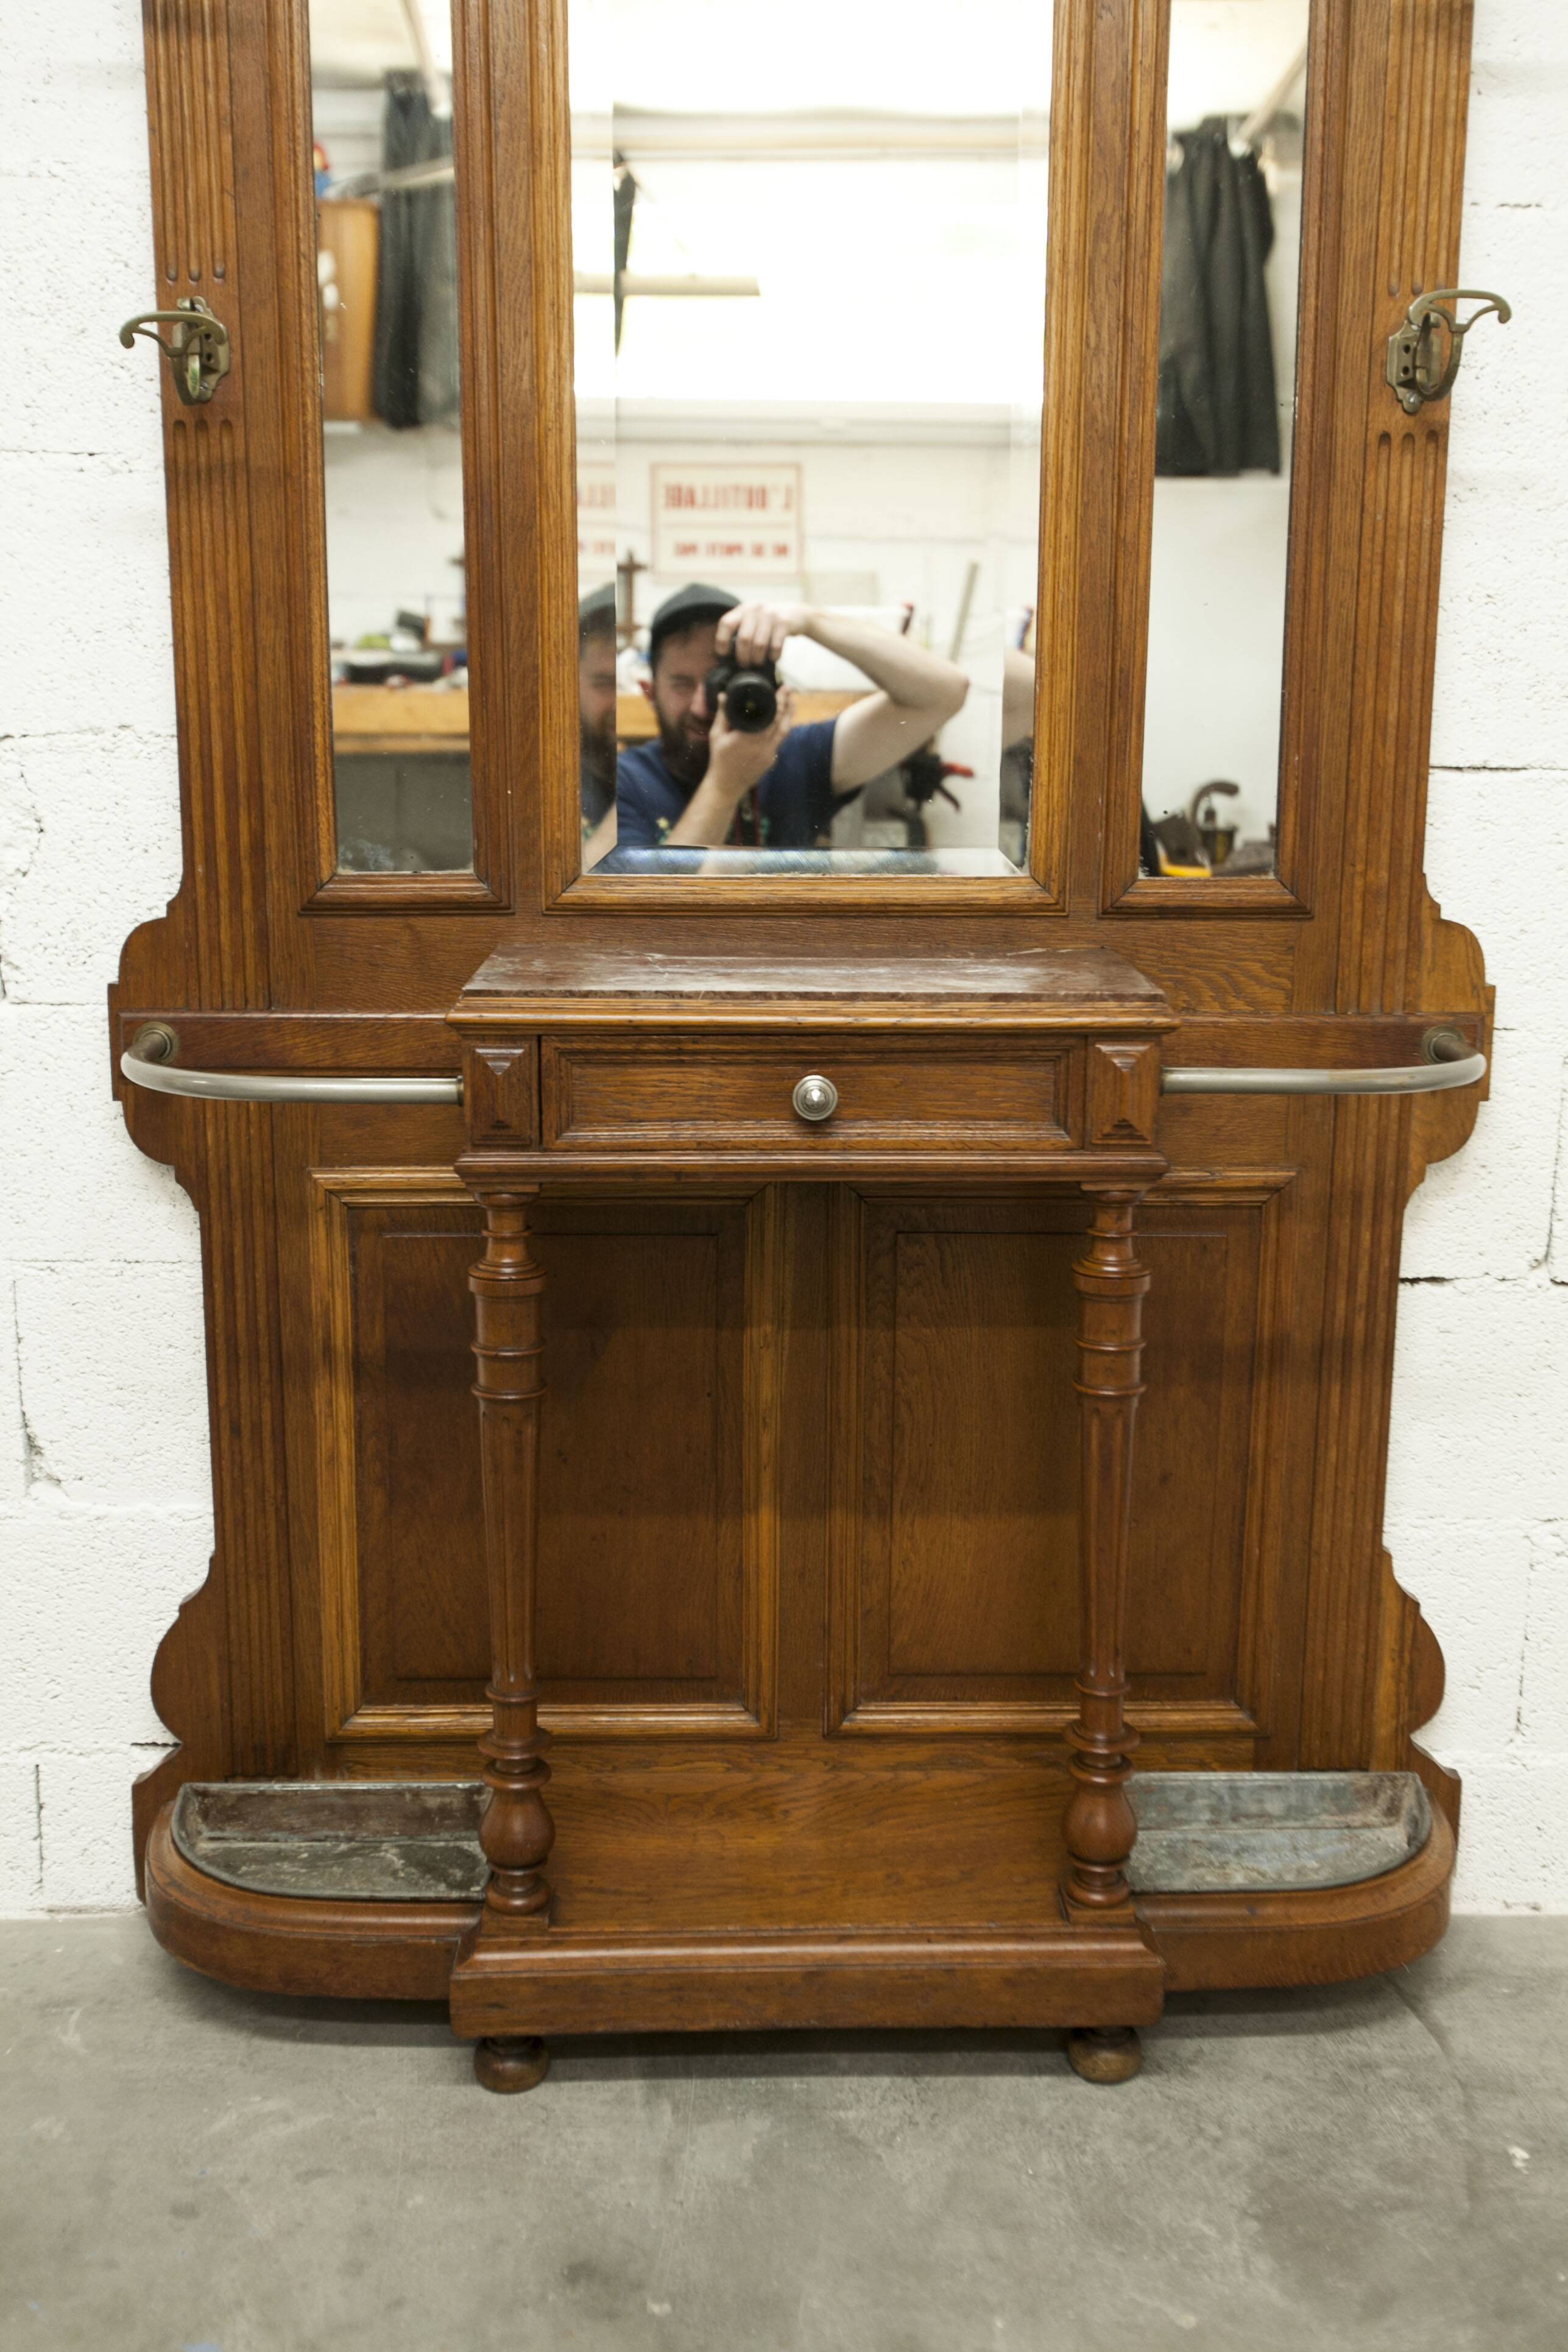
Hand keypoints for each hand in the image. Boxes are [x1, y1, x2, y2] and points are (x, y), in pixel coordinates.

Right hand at [703, 689, 795, 804]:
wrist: (726, 785)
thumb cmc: (719, 760)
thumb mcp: (717, 735)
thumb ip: (723, 714)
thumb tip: (723, 695)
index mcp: (749, 737)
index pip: (771, 715)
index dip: (779, 700)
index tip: (782, 688)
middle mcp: (763, 746)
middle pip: (781, 720)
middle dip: (787, 703)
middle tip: (789, 689)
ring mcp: (769, 754)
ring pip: (785, 731)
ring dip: (789, 716)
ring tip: (792, 702)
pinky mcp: (771, 760)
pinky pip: (779, 741)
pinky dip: (782, 729)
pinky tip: (782, 720)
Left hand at [714, 601, 813, 666]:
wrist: (796, 614)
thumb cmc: (768, 624)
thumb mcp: (752, 622)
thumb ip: (740, 632)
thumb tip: (724, 658)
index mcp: (743, 609)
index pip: (726, 623)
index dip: (722, 641)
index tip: (724, 655)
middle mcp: (755, 608)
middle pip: (743, 639)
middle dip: (743, 657)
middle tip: (745, 665)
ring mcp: (770, 613)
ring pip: (759, 644)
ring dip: (758, 659)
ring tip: (758, 663)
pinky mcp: (784, 621)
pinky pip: (775, 646)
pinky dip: (773, 656)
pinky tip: (773, 658)